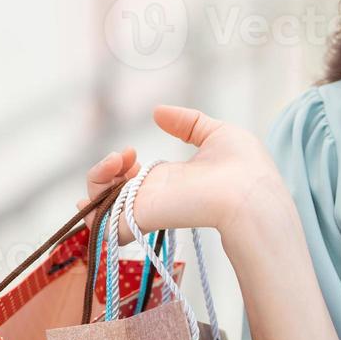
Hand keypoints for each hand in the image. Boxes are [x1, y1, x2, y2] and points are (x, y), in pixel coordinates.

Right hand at [77, 105, 287, 243]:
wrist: (248, 193)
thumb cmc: (243, 167)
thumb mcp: (215, 133)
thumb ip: (188, 123)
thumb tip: (158, 112)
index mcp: (169, 181)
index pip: (130, 183)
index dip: (120, 166)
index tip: (131, 150)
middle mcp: (152, 197)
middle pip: (108, 195)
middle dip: (103, 170)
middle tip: (126, 155)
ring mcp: (144, 210)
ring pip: (97, 208)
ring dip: (96, 179)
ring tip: (119, 161)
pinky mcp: (139, 219)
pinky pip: (100, 227)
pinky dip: (91, 207)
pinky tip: (113, 176)